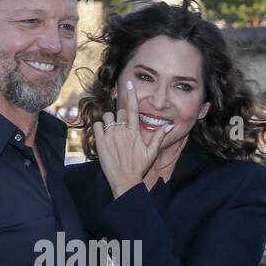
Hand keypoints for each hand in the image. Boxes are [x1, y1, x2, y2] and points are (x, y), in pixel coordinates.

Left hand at [93, 80, 167, 197]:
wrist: (125, 181)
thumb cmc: (139, 167)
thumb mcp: (151, 152)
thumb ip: (159, 137)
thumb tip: (168, 126)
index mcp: (135, 132)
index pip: (134, 109)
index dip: (132, 95)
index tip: (129, 83)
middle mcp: (122, 131)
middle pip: (119, 111)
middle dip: (120, 115)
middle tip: (121, 125)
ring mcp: (110, 136)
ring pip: (107, 116)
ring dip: (109, 120)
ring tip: (112, 130)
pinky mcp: (100, 143)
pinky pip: (97, 125)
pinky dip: (99, 127)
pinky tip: (103, 134)